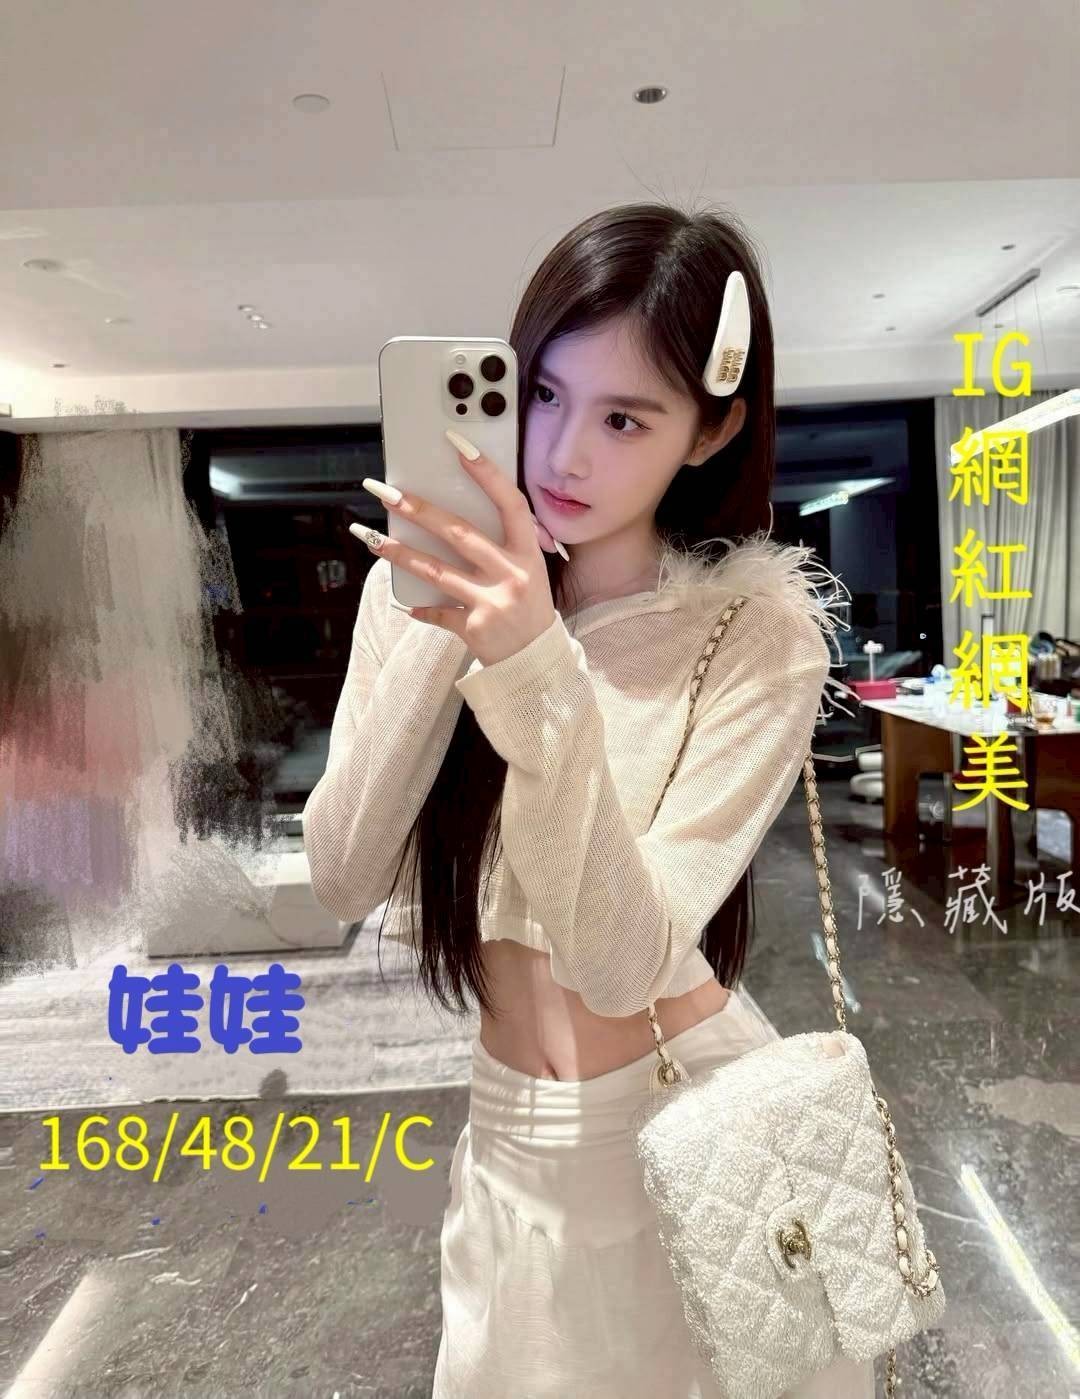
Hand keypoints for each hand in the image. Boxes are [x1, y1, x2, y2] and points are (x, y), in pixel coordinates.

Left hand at [354, 436, 557, 666]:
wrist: (536, 661)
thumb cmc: (528, 609)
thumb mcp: (527, 573)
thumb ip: (501, 547)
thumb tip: (450, 519)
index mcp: (528, 554)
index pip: (511, 504)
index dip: (487, 474)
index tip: (459, 446)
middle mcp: (512, 575)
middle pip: (460, 533)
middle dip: (420, 510)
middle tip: (388, 493)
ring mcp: (493, 602)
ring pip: (437, 571)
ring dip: (400, 553)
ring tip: (371, 538)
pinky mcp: (475, 628)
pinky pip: (437, 613)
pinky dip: (420, 608)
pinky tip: (404, 602)